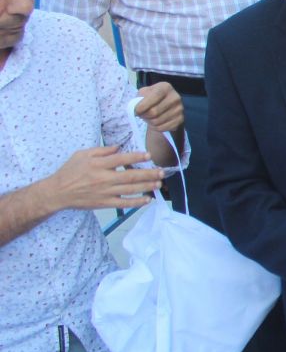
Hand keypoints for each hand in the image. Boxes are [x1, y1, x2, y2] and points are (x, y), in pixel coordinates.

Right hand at [44, 146, 164, 211]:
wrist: (58, 192)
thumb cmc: (70, 171)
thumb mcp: (82, 154)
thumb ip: (101, 151)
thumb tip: (119, 148)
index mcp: (98, 164)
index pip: (121, 159)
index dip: (136, 157)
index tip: (149, 155)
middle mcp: (103, 178)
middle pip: (130, 176)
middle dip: (148, 174)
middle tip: (162, 171)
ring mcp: (105, 192)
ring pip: (130, 190)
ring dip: (147, 187)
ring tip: (159, 183)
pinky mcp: (105, 203)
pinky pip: (124, 203)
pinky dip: (137, 202)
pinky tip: (148, 200)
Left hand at [134, 82, 183, 132]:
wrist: (164, 105)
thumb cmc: (151, 97)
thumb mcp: (144, 93)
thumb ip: (139, 99)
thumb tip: (136, 109)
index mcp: (165, 87)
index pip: (154, 97)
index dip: (142, 106)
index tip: (136, 111)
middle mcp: (175, 97)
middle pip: (154, 112)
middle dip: (144, 115)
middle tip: (141, 115)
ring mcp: (179, 109)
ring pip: (157, 121)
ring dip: (149, 121)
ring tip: (148, 118)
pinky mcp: (180, 119)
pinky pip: (162, 128)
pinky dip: (155, 127)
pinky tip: (154, 123)